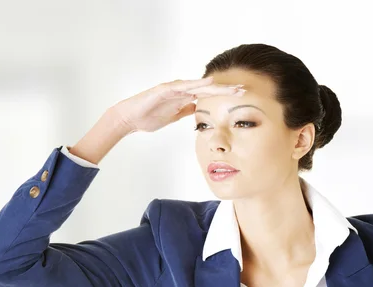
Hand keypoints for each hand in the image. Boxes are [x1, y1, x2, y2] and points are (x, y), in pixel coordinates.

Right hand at [109, 77, 244, 134]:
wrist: (129, 119)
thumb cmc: (148, 117)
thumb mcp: (173, 117)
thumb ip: (185, 111)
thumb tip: (198, 110)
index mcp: (184, 98)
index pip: (208, 96)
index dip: (224, 95)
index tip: (241, 96)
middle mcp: (181, 90)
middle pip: (208, 89)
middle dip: (225, 89)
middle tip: (244, 89)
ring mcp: (173, 88)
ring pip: (198, 85)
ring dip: (215, 85)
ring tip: (231, 86)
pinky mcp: (164, 89)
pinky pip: (183, 86)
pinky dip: (196, 83)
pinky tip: (208, 82)